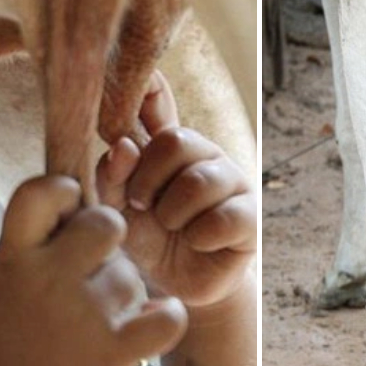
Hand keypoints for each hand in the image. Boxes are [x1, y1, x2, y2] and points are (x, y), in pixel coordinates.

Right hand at [0, 176, 187, 365]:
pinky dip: (164, 317)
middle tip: (89, 268)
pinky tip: (145, 323)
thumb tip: (78, 189)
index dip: (62, 190)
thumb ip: (32, 236)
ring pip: (132, 274)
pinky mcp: (115, 351)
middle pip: (107, 222)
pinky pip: (168, 316)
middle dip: (105, 238)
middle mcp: (48, 279)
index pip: (43, 189)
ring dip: (122, 290)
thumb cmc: (0, 331)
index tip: (65, 211)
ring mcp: (84, 315)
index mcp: (12, 256)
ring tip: (93, 318)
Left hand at [97, 71, 256, 308]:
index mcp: (168, 143)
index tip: (139, 80)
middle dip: (147, 180)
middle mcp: (204, 153)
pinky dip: (199, 236)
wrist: (178, 285)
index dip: (147, 85)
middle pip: (175, 141)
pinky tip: (198, 243)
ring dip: (172, 213)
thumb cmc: (149, 238)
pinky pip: (223, 217)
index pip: (157, 98)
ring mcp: (232, 180)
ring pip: (197, 182)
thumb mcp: (119, 209)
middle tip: (140, 205)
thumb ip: (113, 177)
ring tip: (170, 227)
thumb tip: (122, 147)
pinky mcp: (251, 215)